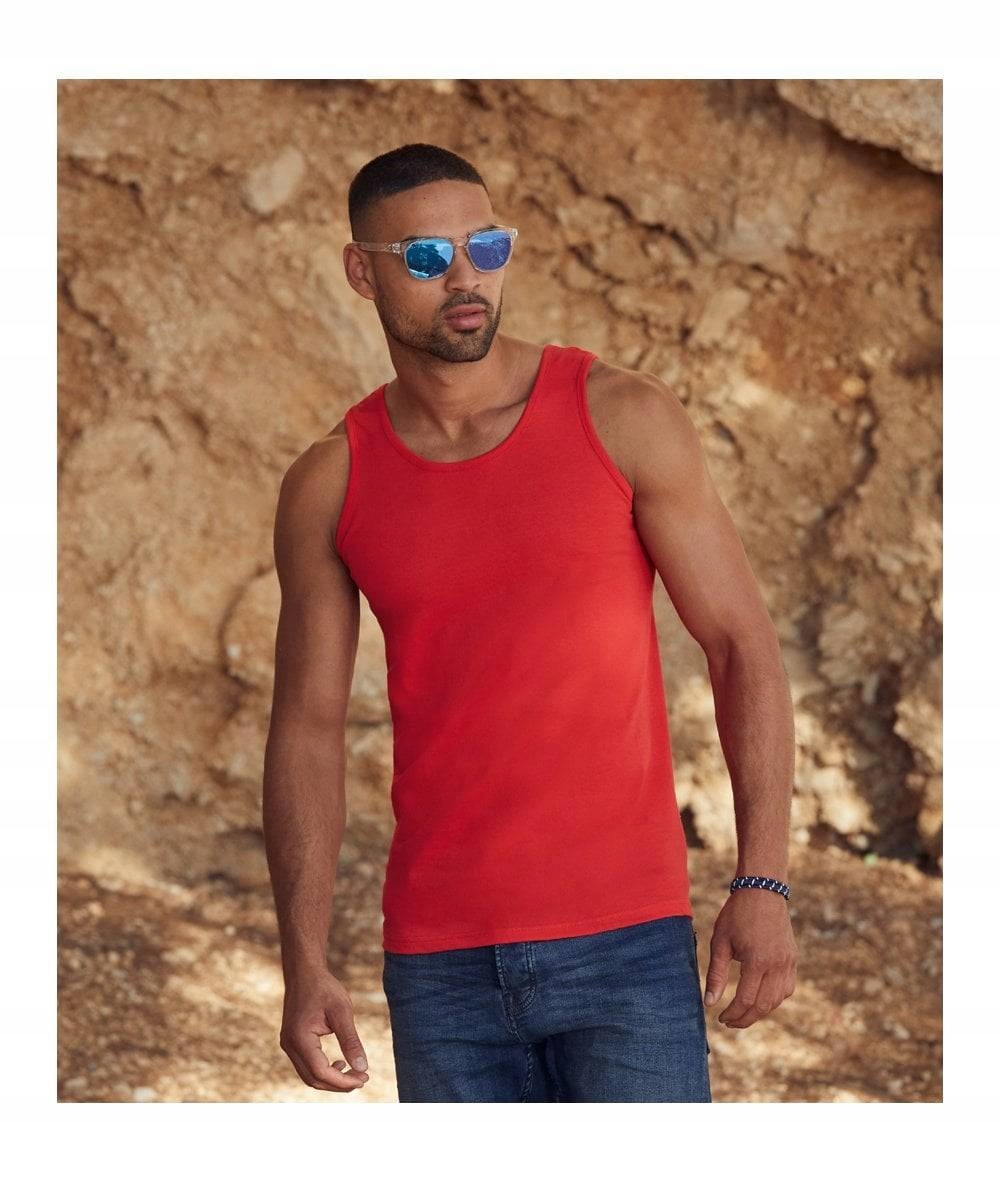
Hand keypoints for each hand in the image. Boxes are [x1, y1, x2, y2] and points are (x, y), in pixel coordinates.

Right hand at [279, 969, 370, 1091]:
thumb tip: (362, 1067)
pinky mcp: (291, 1042)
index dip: (343, 1081)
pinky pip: (306, 1065)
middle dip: (339, 1084)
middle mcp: (289, 1045)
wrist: (304, 972)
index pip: (321, 1072)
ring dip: (331, 1079)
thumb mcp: (342, 1011)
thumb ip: (350, 1040)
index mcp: (300, 1038)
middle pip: (313, 1079)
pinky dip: (322, 1070)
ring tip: (354, 1072)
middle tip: (362, 1078)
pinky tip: (339, 1063)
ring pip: (308, 1076)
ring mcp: (288, 1045)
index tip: (364, 1077)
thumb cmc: (324, 988)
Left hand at [702, 889, 796, 1028]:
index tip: (720, 1018)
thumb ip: (716, 974)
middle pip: (763, 1005)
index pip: (746, 1000)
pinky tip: (760, 998)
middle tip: (729, 1022)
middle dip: (746, 1019)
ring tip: (742, 1013)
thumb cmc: (737, 914)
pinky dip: (774, 999)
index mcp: (757, 961)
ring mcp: (788, 963)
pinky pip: (787, 988)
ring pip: (777, 1000)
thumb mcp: (720, 941)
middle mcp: (777, 965)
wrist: (762, 890)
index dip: (732, 1014)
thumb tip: (709, 1003)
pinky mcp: (792, 959)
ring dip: (760, 1011)